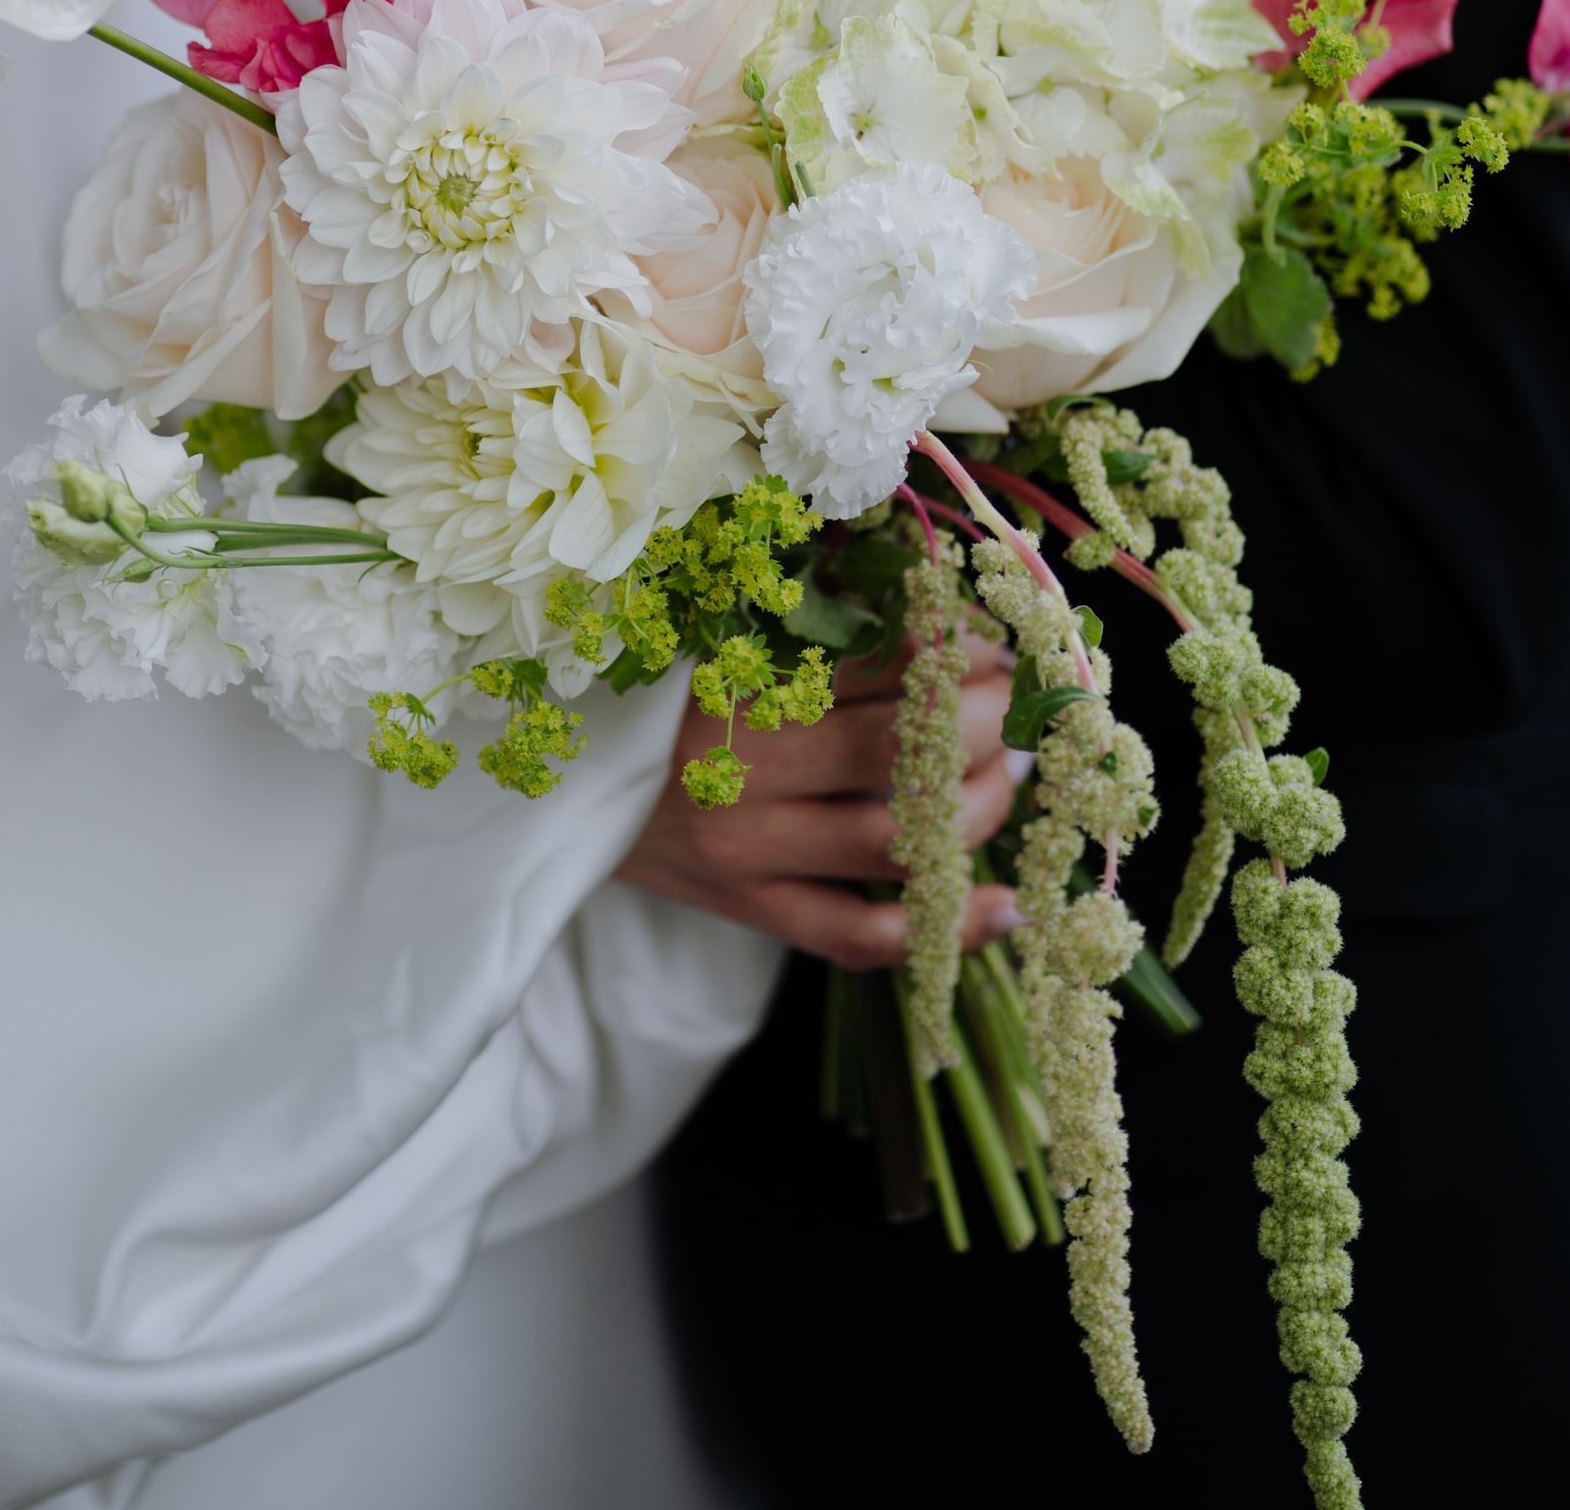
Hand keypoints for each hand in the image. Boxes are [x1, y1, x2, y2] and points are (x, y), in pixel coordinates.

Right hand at [616, 631, 1026, 969]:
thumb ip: (811, 636)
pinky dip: (945, 929)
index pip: (875, 667)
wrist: (552, 796)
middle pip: (903, 754)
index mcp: (736, 686)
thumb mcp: (712, 650)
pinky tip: (1005, 909)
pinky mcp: (753, 910)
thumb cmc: (649, 707)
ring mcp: (752, 853)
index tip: (988, 648)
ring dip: (980, 811)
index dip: (954, 655)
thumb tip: (943, 632)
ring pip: (898, 846)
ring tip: (1008, 778)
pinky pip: (859, 936)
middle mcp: (746, 773)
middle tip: (1017, 708)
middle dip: (985, 727)